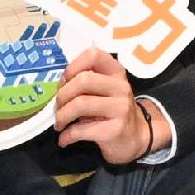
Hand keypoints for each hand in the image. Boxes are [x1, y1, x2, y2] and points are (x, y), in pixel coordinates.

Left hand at [50, 50, 162, 164]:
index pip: (93, 55)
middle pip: (83, 80)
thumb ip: (86, 82)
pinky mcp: (115, 130)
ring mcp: (120, 108)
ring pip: (80, 104)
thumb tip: (59, 86)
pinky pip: (80, 130)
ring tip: (60, 124)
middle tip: (58, 108)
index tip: (64, 83)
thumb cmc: (112, 111)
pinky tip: (64, 139)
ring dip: (62, 116)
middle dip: (62, 95)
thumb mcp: (104, 91)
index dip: (73, 67)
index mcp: (116, 72)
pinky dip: (66, 136)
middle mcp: (121, 86)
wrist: (135, 137)